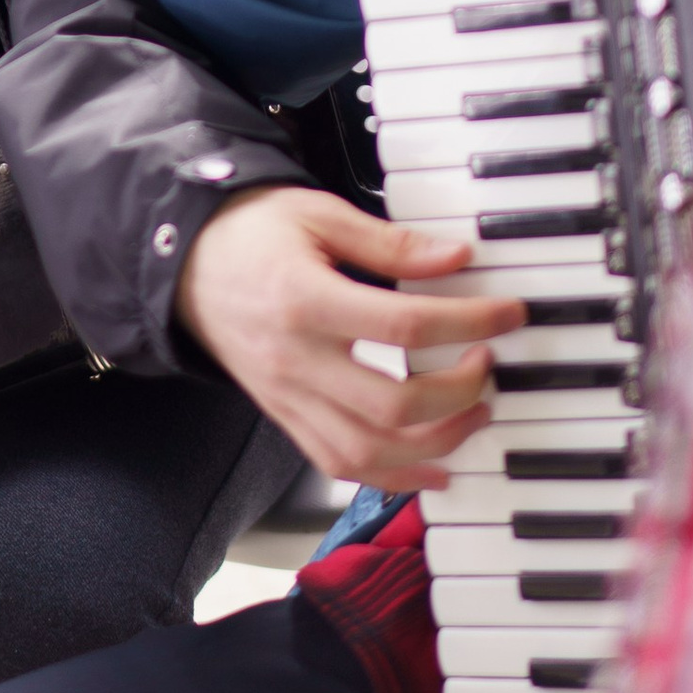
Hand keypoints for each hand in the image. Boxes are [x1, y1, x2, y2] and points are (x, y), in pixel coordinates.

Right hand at [173, 185, 526, 485]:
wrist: (183, 264)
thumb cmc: (252, 232)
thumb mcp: (320, 214)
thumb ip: (390, 243)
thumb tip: (457, 257)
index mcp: (304, 300)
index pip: (405, 327)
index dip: (469, 323)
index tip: (508, 314)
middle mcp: (294, 360)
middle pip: (392, 405)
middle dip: (459, 392)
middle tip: (488, 364)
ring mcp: (285, 396)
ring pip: (368, 451)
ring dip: (435, 444)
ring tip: (473, 416)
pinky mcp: (283, 416)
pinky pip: (338, 465)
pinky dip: (391, 477)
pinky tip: (432, 468)